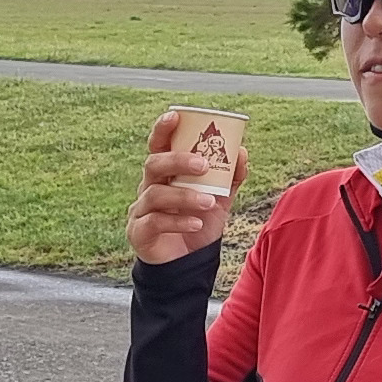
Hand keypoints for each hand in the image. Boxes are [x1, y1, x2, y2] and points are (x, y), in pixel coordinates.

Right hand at [128, 111, 243, 265]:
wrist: (187, 265)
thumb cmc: (198, 224)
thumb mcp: (220, 200)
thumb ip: (231, 177)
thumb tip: (242, 152)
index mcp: (165, 174)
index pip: (158, 145)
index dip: (162, 129)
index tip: (175, 116)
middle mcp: (148, 187)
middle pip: (153, 164)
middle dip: (178, 160)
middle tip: (204, 165)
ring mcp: (140, 210)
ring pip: (155, 194)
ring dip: (185, 196)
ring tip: (209, 202)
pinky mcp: (139, 233)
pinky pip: (154, 222)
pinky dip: (178, 221)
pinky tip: (196, 223)